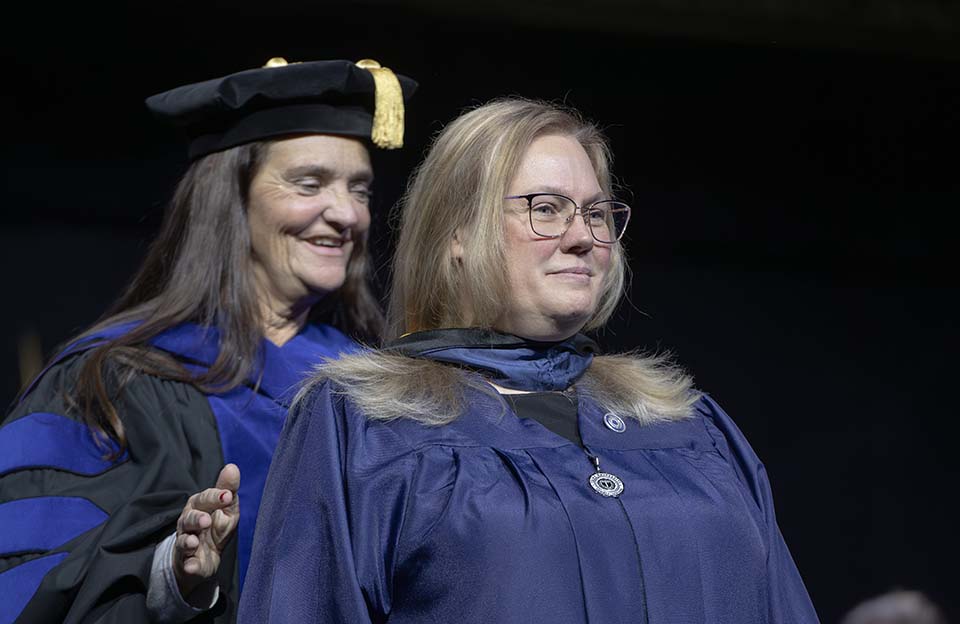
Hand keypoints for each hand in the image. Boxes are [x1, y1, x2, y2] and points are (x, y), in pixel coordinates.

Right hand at [172, 463, 239, 597]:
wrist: (206, 556)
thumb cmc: (217, 526)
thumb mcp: (227, 508)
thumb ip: (228, 489)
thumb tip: (232, 467)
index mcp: (199, 506)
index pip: (205, 499)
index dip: (215, 497)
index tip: (227, 496)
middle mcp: (188, 523)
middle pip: (189, 518)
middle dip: (197, 519)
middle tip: (206, 520)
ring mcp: (186, 542)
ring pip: (184, 540)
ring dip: (188, 541)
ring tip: (194, 542)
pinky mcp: (188, 562)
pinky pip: (187, 564)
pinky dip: (189, 566)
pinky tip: (192, 566)